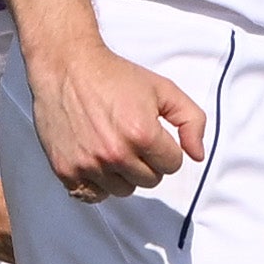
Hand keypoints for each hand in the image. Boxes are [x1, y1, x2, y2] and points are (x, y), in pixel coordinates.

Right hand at [25, 33, 205, 200]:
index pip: (172, 165)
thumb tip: (197, 155)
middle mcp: (115, 153)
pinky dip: (97, 184)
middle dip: (147, 162)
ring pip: (123, 190)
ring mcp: (89, 164)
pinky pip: (92, 195)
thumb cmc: (114, 77)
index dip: (166, 149)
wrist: (67, 67)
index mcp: (142, 134)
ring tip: (114, 148)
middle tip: (132, 139)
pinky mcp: (66, 170)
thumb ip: (191, 121)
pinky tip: (97, 162)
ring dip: (124, 174)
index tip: (153, 134)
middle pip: (150, 181)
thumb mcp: (163, 89)